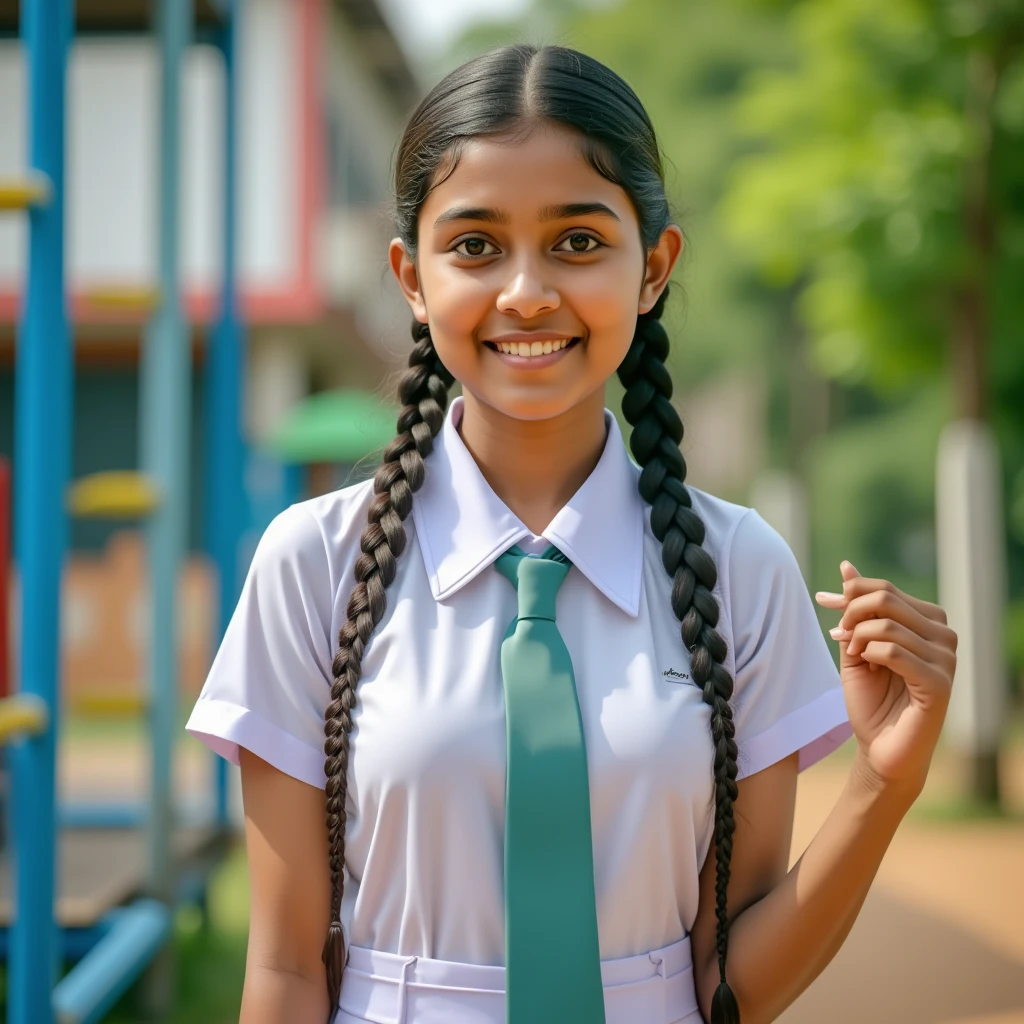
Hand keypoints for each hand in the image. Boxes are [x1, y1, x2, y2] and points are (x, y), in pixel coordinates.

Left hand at [816, 561, 956, 794]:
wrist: (879, 748)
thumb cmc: (871, 700)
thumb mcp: (855, 647)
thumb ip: (854, 611)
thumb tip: (847, 568)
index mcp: (928, 622)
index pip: (885, 589)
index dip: (850, 593)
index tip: (824, 603)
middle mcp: (943, 636)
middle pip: (887, 599)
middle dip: (851, 613)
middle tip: (839, 634)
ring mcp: (947, 659)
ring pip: (889, 624)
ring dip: (858, 637)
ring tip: (853, 654)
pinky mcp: (941, 684)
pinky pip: (896, 651)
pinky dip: (871, 653)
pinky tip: (865, 663)